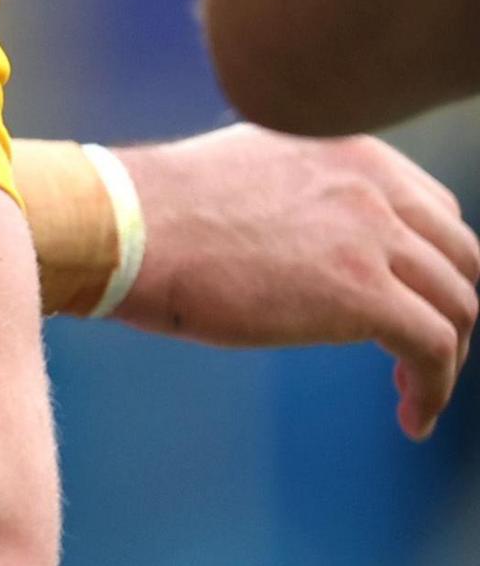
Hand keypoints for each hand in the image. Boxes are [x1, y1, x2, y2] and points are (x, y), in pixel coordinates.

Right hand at [113, 124, 479, 436]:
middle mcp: (373, 182)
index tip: (404, 303)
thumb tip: (302, 236)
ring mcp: (373, 235)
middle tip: (413, 354)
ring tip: (412, 394)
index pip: (435, 211)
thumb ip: (296, 189)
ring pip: (459, 307)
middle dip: (449, 311)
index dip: (429, 266)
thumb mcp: (246, 170)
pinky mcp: (364, 293)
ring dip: (445, 359)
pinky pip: (435, 350)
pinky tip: (411, 418)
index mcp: (346, 147)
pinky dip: (434, 390)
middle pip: (461, 258)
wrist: (119, 226)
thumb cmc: (154, 210)